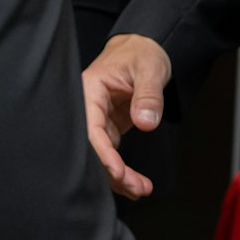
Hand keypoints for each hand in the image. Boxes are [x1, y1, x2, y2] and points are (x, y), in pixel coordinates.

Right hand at [81, 34, 170, 199]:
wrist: (143, 48)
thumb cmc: (141, 53)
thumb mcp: (150, 69)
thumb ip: (148, 95)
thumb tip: (147, 122)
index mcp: (89, 90)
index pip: (90, 128)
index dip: (102, 153)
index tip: (118, 172)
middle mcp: (89, 108)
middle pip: (93, 147)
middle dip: (112, 172)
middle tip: (136, 188)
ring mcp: (98, 119)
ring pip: (101, 155)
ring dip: (119, 177)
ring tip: (141, 190)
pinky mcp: (109, 127)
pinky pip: (111, 154)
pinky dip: (123, 170)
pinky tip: (136, 184)